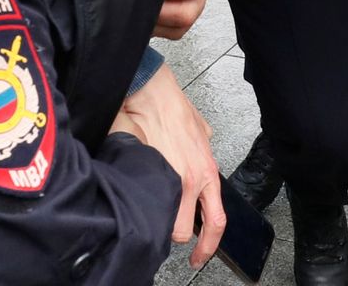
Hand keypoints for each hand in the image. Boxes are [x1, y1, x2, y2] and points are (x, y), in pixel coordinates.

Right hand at [113, 65, 225, 267]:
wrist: (150, 90)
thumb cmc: (171, 105)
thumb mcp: (200, 130)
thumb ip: (203, 149)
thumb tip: (200, 155)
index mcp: (207, 171)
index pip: (217, 220)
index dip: (210, 246)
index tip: (200, 258)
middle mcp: (192, 180)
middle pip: (183, 231)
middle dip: (171, 230)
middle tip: (162, 222)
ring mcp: (169, 179)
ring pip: (162, 221)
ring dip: (152, 217)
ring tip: (144, 202)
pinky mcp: (145, 173)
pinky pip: (141, 203)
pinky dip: (136, 203)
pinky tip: (130, 194)